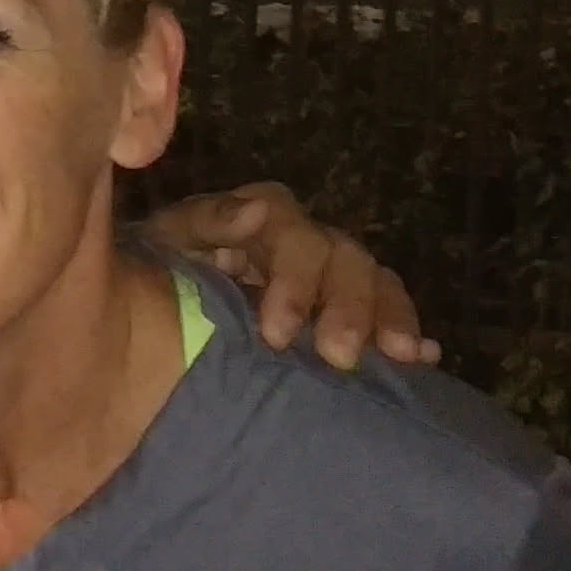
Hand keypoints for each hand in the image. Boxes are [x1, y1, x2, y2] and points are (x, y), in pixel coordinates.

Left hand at [141, 181, 438, 370]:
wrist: (145, 328)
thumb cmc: (154, 279)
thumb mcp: (164, 247)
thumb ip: (205, 223)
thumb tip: (253, 212)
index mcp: (253, 221)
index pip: (286, 223)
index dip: (292, 276)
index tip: (276, 333)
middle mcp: (298, 244)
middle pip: (339, 254)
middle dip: (346, 304)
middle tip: (338, 355)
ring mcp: (326, 280)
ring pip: (373, 281)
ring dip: (388, 315)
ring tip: (400, 355)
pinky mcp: (343, 317)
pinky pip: (388, 316)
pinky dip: (407, 333)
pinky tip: (425, 358)